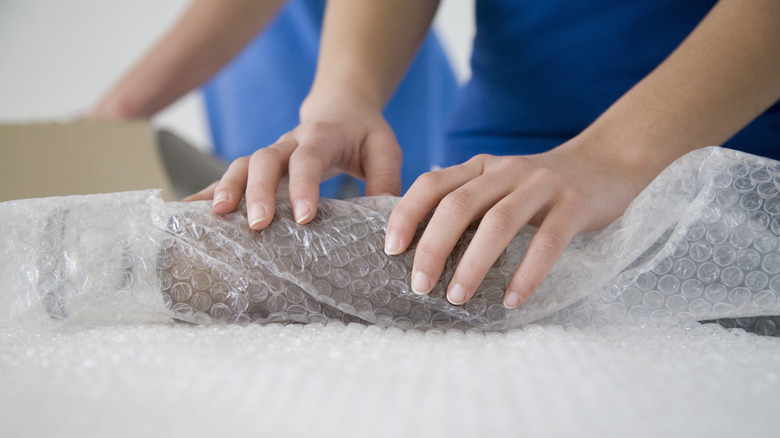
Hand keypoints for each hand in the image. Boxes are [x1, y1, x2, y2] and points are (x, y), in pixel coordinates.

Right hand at [184, 92, 402, 228]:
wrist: (340, 108)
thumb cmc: (364, 134)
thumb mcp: (385, 150)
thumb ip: (385, 181)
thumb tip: (386, 226)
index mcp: (321, 136)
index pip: (309, 158)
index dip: (304, 186)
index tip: (304, 217)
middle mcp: (289, 142)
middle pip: (265, 159)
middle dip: (259, 191)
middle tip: (259, 225)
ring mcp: (270, 153)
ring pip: (241, 165)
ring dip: (227, 189)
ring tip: (218, 217)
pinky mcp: (258, 166)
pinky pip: (229, 176)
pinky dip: (208, 192)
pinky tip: (188, 212)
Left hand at [383, 138, 643, 308]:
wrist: (607, 162)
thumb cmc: (541, 187)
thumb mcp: (499, 184)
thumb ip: (468, 202)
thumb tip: (423, 247)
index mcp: (481, 167)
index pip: (433, 183)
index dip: (407, 214)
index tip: (391, 250)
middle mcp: (506, 170)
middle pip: (458, 205)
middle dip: (433, 247)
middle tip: (420, 286)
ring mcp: (541, 185)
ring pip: (498, 223)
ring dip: (473, 264)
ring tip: (457, 298)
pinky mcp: (574, 205)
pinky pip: (547, 242)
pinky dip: (526, 274)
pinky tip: (512, 300)